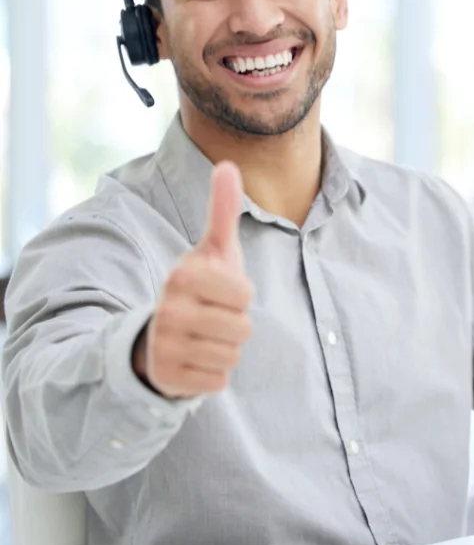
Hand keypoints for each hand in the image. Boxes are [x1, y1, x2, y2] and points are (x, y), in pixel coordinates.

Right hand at [133, 161, 253, 397]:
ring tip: (204, 338)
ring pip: (232, 355)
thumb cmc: (199, 288)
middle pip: (243, 328)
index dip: (240, 296)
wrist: (158, 337)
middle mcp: (169, 310)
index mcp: (183, 275)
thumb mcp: (212, 250)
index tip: (218, 292)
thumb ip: (222, 211)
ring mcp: (165, 346)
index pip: (245, 294)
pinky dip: (214, 374)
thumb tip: (228, 164)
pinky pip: (219, 380)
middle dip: (236, 325)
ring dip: (226, 349)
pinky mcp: (168, 378)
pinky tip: (196, 360)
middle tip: (212, 318)